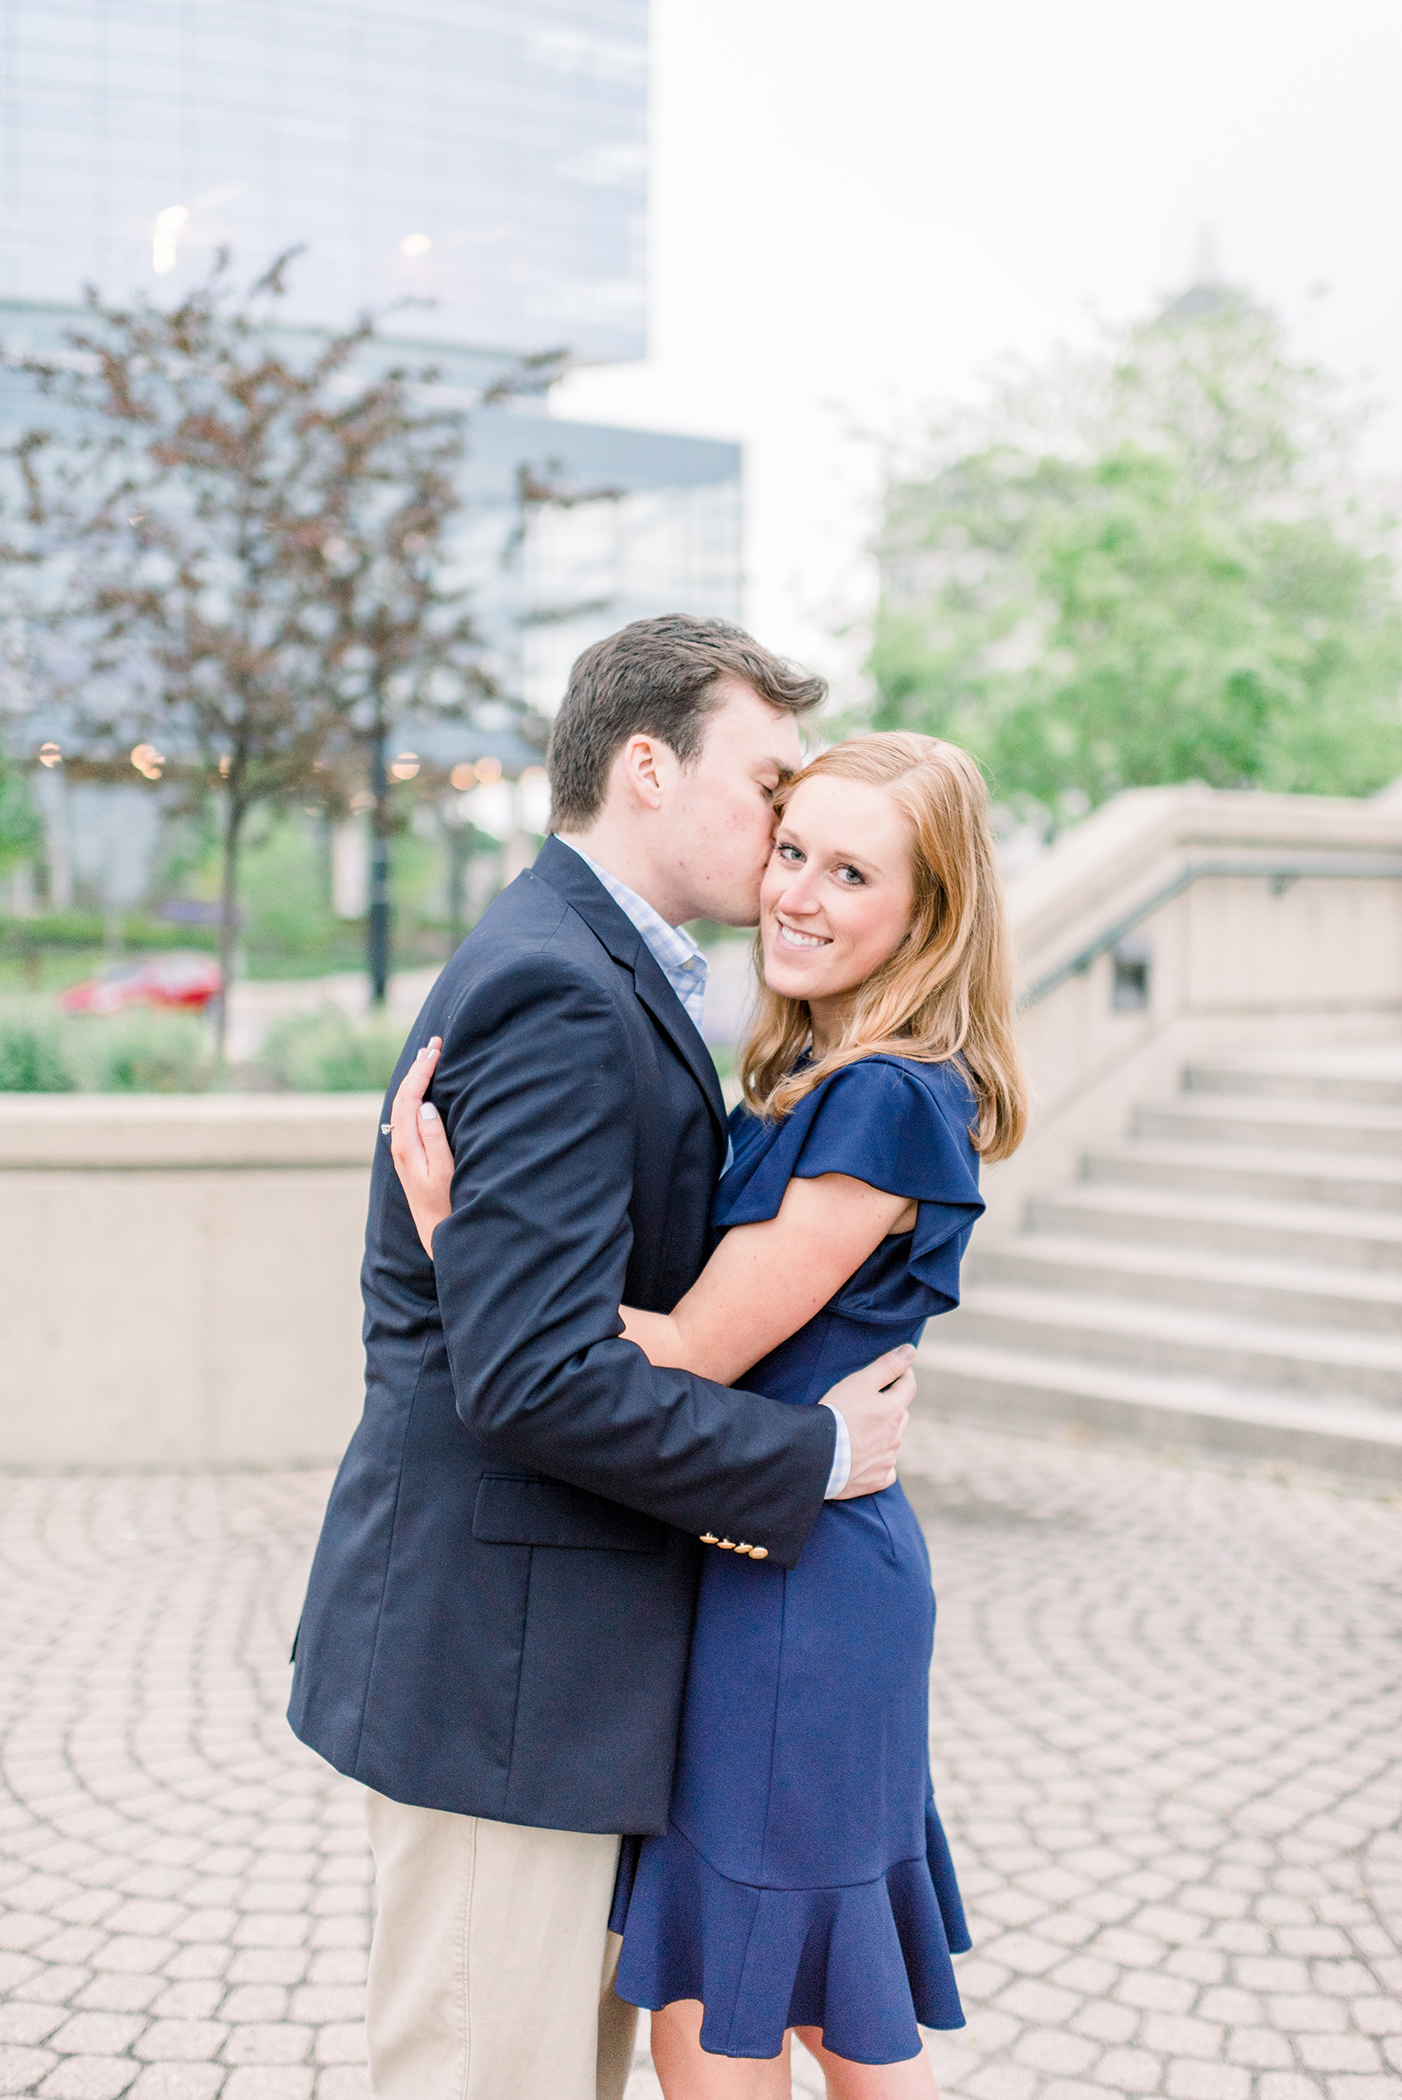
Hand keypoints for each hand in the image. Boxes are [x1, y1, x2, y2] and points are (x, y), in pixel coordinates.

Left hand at [388, 1037, 454, 1256]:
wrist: (437, 1236)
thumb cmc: (446, 1206)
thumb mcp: (444, 1172)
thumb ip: (434, 1138)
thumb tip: (426, 1105)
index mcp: (406, 1146)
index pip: (410, 1097)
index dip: (422, 1071)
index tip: (436, 1050)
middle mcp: (399, 1145)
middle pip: (402, 1096)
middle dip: (418, 1068)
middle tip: (434, 1043)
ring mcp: (402, 1150)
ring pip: (403, 1104)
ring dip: (415, 1079)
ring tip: (428, 1058)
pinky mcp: (408, 1154)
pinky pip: (407, 1114)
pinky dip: (415, 1094)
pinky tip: (423, 1089)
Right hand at [821, 1343, 915, 1498]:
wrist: (818, 1456)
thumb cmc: (837, 1414)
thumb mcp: (860, 1382)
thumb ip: (887, 1366)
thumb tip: (912, 1351)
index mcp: (895, 1410)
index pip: (908, 1385)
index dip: (903, 1373)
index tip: (897, 1367)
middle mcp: (896, 1436)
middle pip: (900, 1414)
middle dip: (892, 1405)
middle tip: (872, 1401)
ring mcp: (887, 1460)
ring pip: (892, 1441)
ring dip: (884, 1433)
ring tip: (862, 1430)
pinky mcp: (876, 1480)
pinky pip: (885, 1469)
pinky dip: (879, 1462)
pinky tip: (865, 1458)